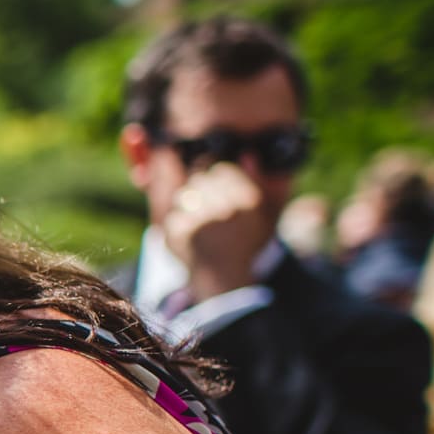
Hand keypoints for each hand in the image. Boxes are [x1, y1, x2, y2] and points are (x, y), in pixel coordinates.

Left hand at [162, 164, 277, 302]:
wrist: (224, 278)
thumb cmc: (244, 244)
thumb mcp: (261, 216)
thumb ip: (256, 183)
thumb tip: (248, 155)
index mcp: (247, 202)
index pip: (222, 170)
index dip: (218, 178)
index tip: (218, 188)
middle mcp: (224, 209)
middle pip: (200, 178)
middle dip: (202, 189)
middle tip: (207, 206)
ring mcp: (199, 220)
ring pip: (184, 194)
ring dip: (189, 204)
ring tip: (200, 222)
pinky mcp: (178, 232)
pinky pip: (173, 215)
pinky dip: (178, 224)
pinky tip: (190, 236)